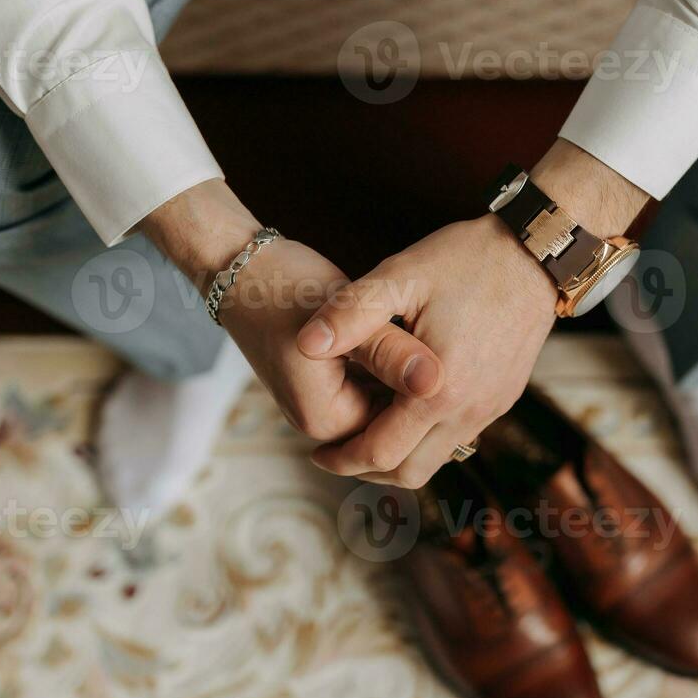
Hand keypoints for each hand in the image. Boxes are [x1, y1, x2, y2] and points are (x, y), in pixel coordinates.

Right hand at [142, 181, 443, 442]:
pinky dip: (388, 367)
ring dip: (405, 376)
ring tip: (434, 334)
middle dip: (419, 388)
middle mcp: (319, 424)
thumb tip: (437, 381)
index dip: (430, 393)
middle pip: (393, 420)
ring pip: (384, 402)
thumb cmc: (288, 285)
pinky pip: (371, 387)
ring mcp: (319, 407)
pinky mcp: (323, 388)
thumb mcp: (350, 316)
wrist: (241, 269)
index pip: (401, 428)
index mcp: (325, 419)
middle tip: (453, 342)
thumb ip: (392, 352)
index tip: (456, 351)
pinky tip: (409, 333)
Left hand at [298, 139, 650, 487]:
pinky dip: (426, 436)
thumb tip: (304, 345)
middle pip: (410, 473)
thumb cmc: (466, 258)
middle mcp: (470, 410)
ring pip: (437, 460)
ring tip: (367, 427)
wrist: (537, 252)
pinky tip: (405, 405)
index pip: (380, 454)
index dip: (341, 459)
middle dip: (367, 470)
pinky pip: (459, 436)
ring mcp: (492, 407)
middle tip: (337, 451)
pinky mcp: (504, 397)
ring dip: (399, 455)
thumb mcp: (399, 275)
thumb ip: (349, 313)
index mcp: (438, 389)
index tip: (316, 452)